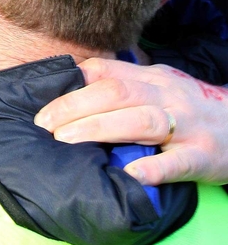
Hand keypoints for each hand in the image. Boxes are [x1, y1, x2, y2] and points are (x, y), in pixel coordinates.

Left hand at [35, 58, 227, 185]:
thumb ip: (123, 85)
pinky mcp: (203, 156)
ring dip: (99, 129)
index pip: (107, 72)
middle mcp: (168, 96)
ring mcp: (187, 125)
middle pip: (116, 93)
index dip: (72, 85)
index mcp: (153, 78)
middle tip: (44, 124)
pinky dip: (153, 167)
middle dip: (75, 107)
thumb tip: (73, 87)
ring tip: (66, 140)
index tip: (42, 102)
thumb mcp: (159, 87)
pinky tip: (130, 172)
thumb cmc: (189, 110)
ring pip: (141, 120)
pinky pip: (177, 162)